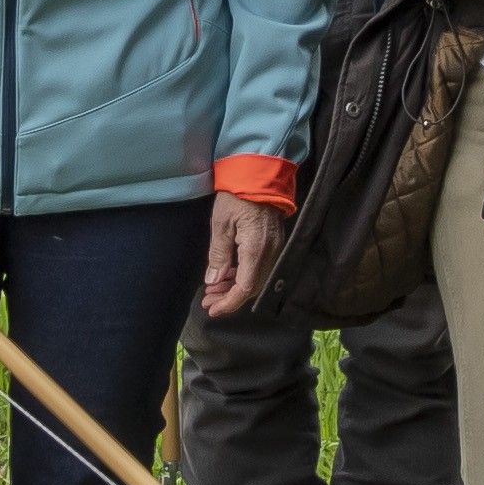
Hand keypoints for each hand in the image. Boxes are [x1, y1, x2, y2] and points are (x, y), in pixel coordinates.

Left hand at [200, 192, 289, 317]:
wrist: (259, 174)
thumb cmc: (237, 196)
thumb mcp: (221, 225)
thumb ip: (219, 256)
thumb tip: (213, 281)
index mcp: (256, 250)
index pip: (245, 289)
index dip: (229, 303)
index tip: (212, 309)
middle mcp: (270, 253)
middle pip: (252, 288)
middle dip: (230, 298)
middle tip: (208, 300)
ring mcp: (275, 248)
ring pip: (257, 279)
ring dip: (236, 287)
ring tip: (214, 288)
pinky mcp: (274, 242)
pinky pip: (260, 267)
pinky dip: (244, 275)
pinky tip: (229, 273)